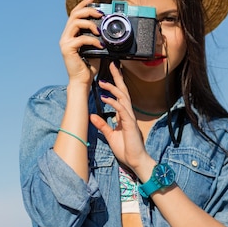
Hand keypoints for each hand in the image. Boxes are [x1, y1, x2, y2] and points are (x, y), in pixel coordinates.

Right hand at [59, 0, 103, 83]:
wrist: (82, 81)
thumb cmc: (88, 66)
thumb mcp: (95, 49)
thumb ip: (97, 38)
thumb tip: (107, 29)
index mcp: (71, 34)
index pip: (75, 14)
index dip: (83, 5)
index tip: (93, 0)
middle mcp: (66, 36)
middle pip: (74, 14)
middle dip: (88, 11)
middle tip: (100, 14)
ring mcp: (65, 42)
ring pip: (75, 22)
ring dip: (90, 24)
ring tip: (99, 31)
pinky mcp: (67, 49)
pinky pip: (81, 38)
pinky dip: (93, 40)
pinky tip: (100, 45)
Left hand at [90, 62, 153, 176]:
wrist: (135, 160)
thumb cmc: (126, 149)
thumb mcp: (110, 135)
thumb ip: (102, 125)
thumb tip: (92, 116)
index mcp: (124, 116)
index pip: (120, 96)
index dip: (115, 84)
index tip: (109, 74)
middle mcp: (128, 114)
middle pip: (124, 92)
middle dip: (118, 78)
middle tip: (112, 65)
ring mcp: (130, 118)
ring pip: (123, 98)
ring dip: (113, 88)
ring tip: (103, 81)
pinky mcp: (130, 124)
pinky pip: (122, 110)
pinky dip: (114, 102)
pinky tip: (105, 98)